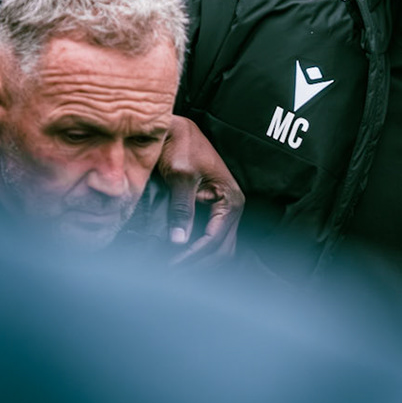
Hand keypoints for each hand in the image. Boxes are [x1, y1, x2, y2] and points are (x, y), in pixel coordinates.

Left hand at [158, 114, 241, 262]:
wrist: (177, 129)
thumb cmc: (180, 146)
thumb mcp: (180, 176)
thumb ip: (182, 208)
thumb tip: (179, 241)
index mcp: (230, 199)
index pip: (213, 240)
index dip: (192, 256)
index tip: (169, 266)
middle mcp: (232, 207)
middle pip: (222, 251)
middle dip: (199, 265)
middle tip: (170, 273)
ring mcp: (224, 210)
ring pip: (220, 249)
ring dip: (201, 262)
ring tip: (174, 268)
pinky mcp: (213, 210)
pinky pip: (212, 240)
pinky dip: (199, 252)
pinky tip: (180, 257)